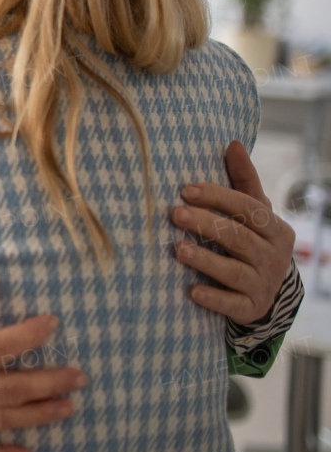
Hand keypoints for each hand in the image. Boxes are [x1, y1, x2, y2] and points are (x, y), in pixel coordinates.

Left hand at [172, 140, 296, 323]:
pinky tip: (191, 291)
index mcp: (277, 229)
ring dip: (205, 260)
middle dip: (206, 224)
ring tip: (177, 249)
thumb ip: (244, 180)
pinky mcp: (251, 309)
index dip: (218, 197)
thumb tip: (233, 142)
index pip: (249, 208)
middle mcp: (274, 258)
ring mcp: (264, 285)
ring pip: (234, 271)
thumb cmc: (253, 240)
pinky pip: (233, 305)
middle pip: (239, 237)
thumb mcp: (254, 212)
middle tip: (174, 213)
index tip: (186, 190)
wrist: (267, 290)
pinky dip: (213, 298)